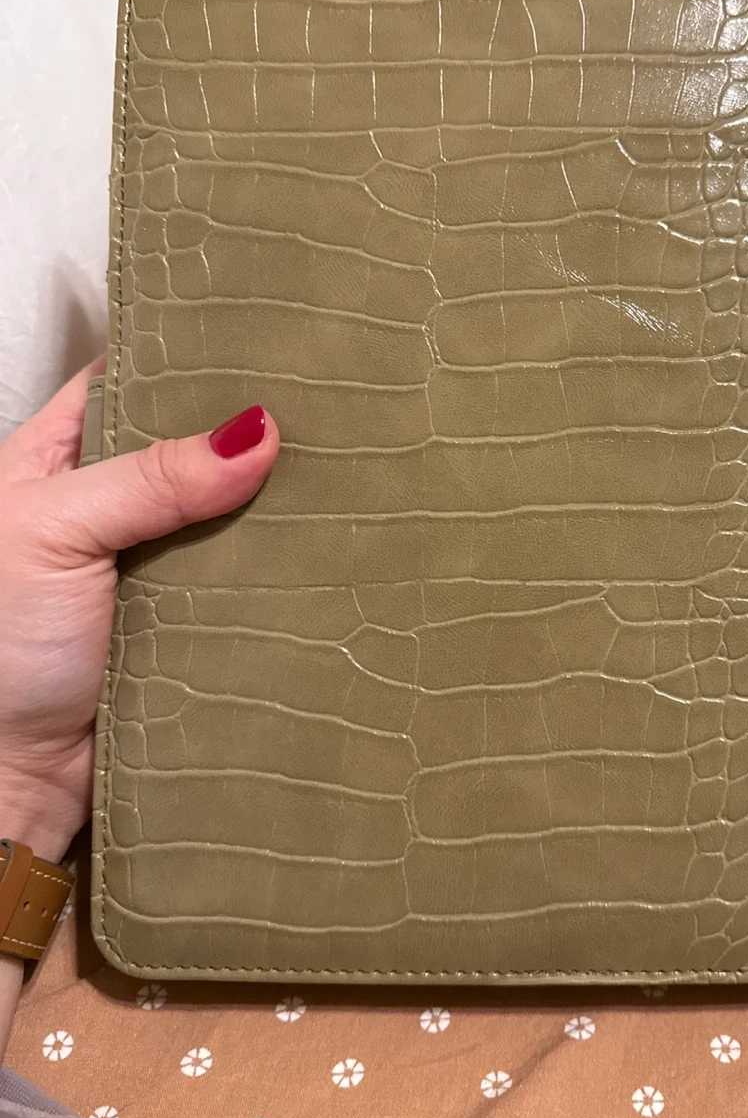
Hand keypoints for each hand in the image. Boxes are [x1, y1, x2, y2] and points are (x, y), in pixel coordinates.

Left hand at [0, 363, 278, 863]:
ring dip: (272, 504)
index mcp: (54, 461)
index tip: (259, 340)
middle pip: (190, 446)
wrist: (18, 777)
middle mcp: (109, 507)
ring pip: (227, 514)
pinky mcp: (193, 620)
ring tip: (344, 464)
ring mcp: (153, 565)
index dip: (186, 359)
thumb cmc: (0, 651)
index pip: (128, 381)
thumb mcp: (56, 532)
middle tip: (322, 404)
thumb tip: (254, 432)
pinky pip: (246, 578)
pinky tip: (327, 541)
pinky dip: (280, 566)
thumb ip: (150, 480)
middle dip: (248, 432)